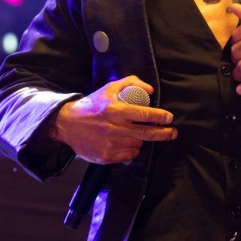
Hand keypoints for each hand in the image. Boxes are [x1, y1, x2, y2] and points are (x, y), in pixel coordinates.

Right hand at [50, 76, 175, 162]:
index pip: (144, 115)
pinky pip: (129, 155)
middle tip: (172, 132)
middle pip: (146, 134)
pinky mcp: (106, 156)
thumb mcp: (109, 89)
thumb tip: (150, 90)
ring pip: (138, 145)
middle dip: (164, 134)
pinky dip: (132, 150)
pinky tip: (126, 142)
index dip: (160, 116)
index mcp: (115, 110)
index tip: (169, 118)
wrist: (67, 124)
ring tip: (134, 133)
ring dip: (141, 140)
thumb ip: (130, 83)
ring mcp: (110, 144)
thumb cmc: (92, 105)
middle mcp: (114, 128)